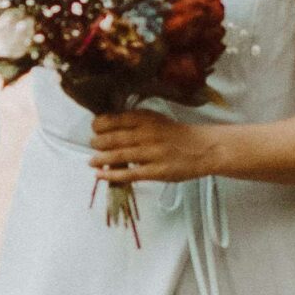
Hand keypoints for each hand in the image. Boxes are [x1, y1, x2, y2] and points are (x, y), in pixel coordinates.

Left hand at [90, 109, 220, 186]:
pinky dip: (112, 174)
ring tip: (91, 160)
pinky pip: (130, 174)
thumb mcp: (157, 119)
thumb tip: (109, 124)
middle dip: (98, 141)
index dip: (100, 124)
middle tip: (92, 144)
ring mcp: (152, 153)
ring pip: (119, 155)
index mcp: (146, 119)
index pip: (116, 119)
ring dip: (101, 158)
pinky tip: (100, 175)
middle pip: (114, 138)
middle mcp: (147, 134)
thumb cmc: (176, 133)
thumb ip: (136, 121)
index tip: (94, 127)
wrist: (203, 148)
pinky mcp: (157, 171)